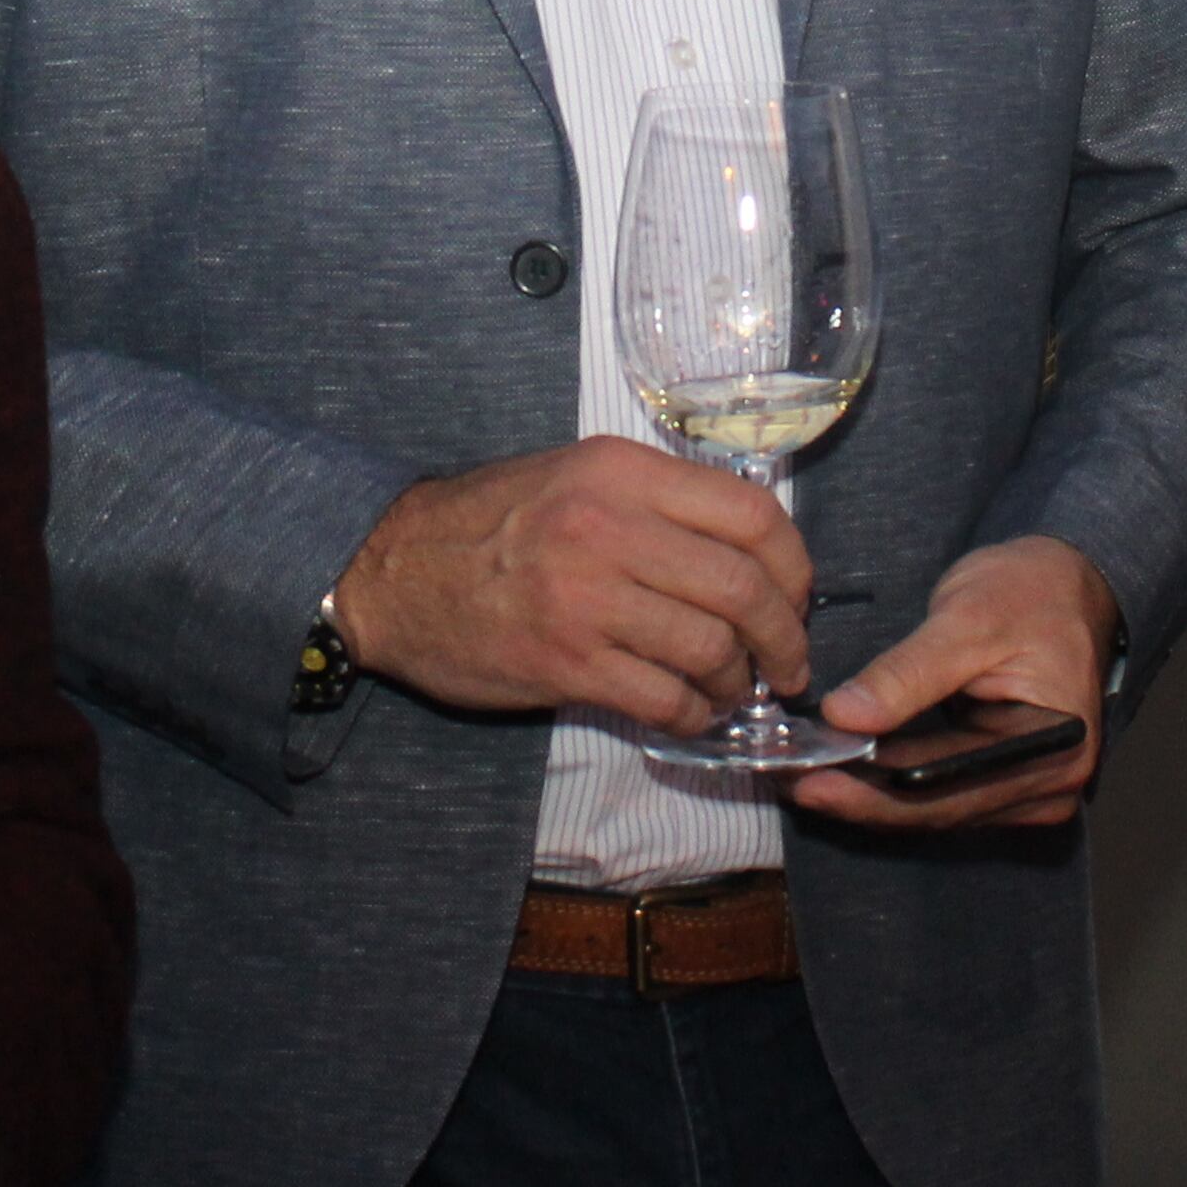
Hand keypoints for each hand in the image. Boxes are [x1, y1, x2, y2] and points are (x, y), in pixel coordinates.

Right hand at [334, 435, 813, 731]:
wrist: (389, 570)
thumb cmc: (488, 525)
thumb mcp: (575, 477)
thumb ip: (655, 502)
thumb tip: (748, 552)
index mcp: (621, 472)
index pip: (751, 513)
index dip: (794, 565)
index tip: (797, 596)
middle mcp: (609, 527)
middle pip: (743, 588)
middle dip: (784, 636)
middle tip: (788, 662)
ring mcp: (586, 598)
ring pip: (710, 648)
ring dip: (738, 681)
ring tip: (734, 689)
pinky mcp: (564, 662)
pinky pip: (663, 698)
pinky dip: (694, 714)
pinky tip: (690, 711)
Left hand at [790, 535, 1115, 832]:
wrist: (1064, 584)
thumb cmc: (1029, 591)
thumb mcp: (966, 618)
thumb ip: (908, 673)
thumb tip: (845, 717)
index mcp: (1054, 746)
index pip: (949, 785)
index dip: (872, 790)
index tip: (809, 778)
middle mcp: (1050, 785)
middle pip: (938, 809)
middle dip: (859, 799)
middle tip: (788, 783)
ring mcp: (1031, 791)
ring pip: (933, 810)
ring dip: (868, 797)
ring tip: (800, 778)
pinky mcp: (1006, 784)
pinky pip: (941, 796)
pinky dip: (890, 786)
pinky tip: (842, 771)